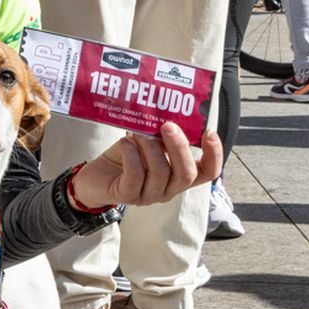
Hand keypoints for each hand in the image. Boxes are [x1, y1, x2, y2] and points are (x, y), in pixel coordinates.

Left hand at [68, 125, 223, 209]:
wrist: (94, 177)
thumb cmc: (126, 157)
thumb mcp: (148, 142)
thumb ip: (162, 135)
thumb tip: (171, 112)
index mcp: (178, 175)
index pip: (207, 173)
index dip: (214, 155)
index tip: (209, 132)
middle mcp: (168, 189)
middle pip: (186, 174)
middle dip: (179, 147)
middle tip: (168, 125)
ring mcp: (148, 195)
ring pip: (160, 173)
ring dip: (150, 147)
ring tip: (138, 133)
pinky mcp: (127, 195)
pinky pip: (135, 176)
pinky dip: (131, 156)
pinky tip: (124, 143)